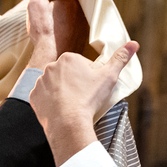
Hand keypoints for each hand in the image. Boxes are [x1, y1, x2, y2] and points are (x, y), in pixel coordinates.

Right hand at [27, 0, 89, 69]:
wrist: (52, 54)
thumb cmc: (43, 28)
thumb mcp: (36, 4)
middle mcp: (82, 10)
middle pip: (73, 2)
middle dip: (64, 3)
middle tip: (52, 8)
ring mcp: (84, 25)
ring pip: (76, 15)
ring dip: (68, 16)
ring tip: (56, 21)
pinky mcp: (83, 38)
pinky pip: (77, 28)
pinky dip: (70, 28)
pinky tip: (61, 32)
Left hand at [29, 41, 138, 165]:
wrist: (69, 123)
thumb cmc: (89, 99)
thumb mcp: (109, 77)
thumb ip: (120, 58)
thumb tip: (134, 43)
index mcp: (68, 58)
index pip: (81, 65)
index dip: (89, 78)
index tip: (91, 89)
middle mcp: (50, 65)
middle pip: (67, 74)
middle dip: (74, 83)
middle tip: (82, 97)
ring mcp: (39, 81)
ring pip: (54, 84)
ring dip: (61, 92)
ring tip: (71, 104)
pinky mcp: (33, 96)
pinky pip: (42, 96)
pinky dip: (49, 102)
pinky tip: (59, 109)